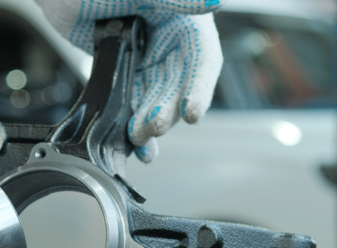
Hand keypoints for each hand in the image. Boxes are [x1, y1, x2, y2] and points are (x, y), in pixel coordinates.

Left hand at [35, 0, 224, 160]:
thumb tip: (212, 3)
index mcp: (183, 17)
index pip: (202, 56)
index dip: (199, 87)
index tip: (191, 113)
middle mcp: (169, 38)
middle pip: (178, 84)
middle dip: (166, 110)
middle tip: (151, 127)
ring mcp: (145, 56)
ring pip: (156, 97)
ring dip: (150, 120)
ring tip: (138, 138)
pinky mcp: (123, 69)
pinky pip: (134, 100)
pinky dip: (133, 121)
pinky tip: (133, 143)